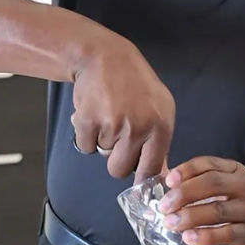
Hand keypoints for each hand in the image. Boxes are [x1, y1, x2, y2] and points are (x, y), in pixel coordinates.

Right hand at [71, 27, 174, 180]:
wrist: (105, 57)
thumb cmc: (135, 83)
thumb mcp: (160, 108)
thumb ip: (159, 142)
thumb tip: (159, 174)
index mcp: (160, 126)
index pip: (151, 168)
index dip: (141, 179)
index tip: (137, 186)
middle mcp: (138, 128)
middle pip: (120, 170)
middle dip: (115, 160)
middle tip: (117, 138)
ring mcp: (112, 125)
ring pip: (102, 155)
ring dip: (102, 140)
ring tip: (109, 115)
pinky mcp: (88, 121)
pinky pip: (84, 145)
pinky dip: (86, 134)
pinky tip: (95, 114)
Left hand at [157, 156, 244, 244]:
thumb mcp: (232, 186)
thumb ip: (204, 185)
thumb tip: (166, 190)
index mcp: (236, 170)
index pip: (209, 164)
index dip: (187, 170)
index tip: (168, 181)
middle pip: (212, 184)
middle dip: (184, 194)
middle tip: (164, 206)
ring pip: (219, 210)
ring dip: (190, 216)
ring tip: (171, 223)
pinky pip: (228, 233)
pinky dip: (207, 236)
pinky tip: (190, 238)